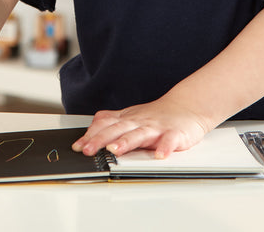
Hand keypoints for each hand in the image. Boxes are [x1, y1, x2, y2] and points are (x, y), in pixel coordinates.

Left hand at [71, 95, 210, 157]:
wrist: (186, 106)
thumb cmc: (155, 115)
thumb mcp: (130, 118)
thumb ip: (110, 124)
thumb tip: (87, 134)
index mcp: (127, 119)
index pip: (105, 125)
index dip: (91, 135)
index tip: (77, 147)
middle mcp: (139, 122)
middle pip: (117, 129)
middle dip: (101, 140)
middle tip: (88, 150)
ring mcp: (156, 127)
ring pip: (139, 134)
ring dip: (126, 142)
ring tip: (115, 150)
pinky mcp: (174, 134)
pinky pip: (169, 141)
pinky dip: (165, 147)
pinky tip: (160, 155)